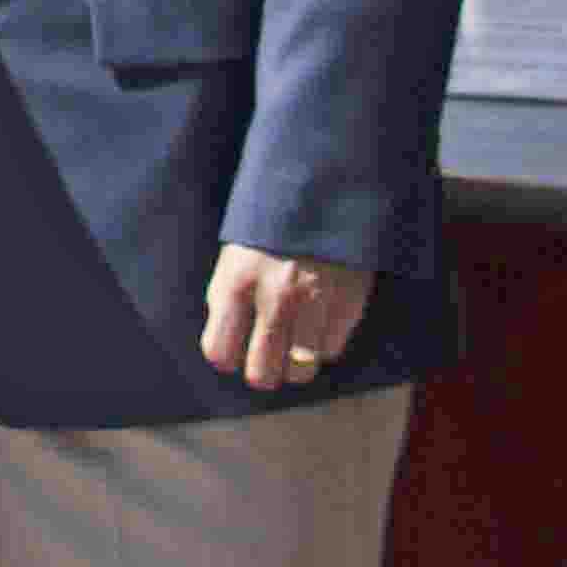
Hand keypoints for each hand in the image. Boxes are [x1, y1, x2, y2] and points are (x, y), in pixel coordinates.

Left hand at [200, 243, 374, 391]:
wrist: (322, 193)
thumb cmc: (269, 231)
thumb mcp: (234, 259)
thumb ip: (228, 301)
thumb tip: (227, 349)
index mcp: (235, 283)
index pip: (219, 350)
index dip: (225, 357)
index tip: (232, 353)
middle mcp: (273, 298)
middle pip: (262, 372)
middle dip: (262, 373)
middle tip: (265, 364)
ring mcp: (314, 304)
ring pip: (301, 370)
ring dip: (295, 367)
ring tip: (293, 352)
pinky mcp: (348, 304)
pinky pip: (330, 349)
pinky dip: (323, 345)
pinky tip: (318, 325)